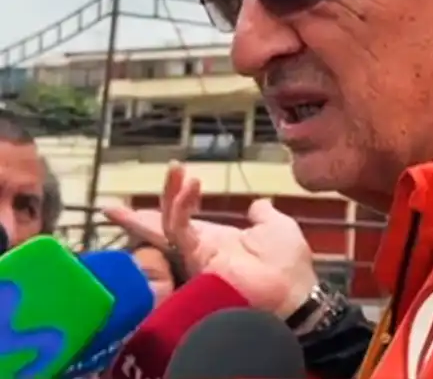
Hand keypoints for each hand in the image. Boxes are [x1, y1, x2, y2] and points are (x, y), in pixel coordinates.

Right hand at [104, 161, 318, 317]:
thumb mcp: (277, 228)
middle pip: (166, 227)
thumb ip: (263, 215)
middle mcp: (203, 248)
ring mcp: (198, 254)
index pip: (188, 220)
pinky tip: (190, 186)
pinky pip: (180, 229)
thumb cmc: (288, 263)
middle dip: (140, 218)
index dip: (174, 204)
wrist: (291, 291)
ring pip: (169, 224)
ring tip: (175, 168)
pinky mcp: (198, 257)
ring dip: (169, 195)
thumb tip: (258, 204)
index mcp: (220, 239)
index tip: (168, 182)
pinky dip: (182, 207)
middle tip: (114, 206)